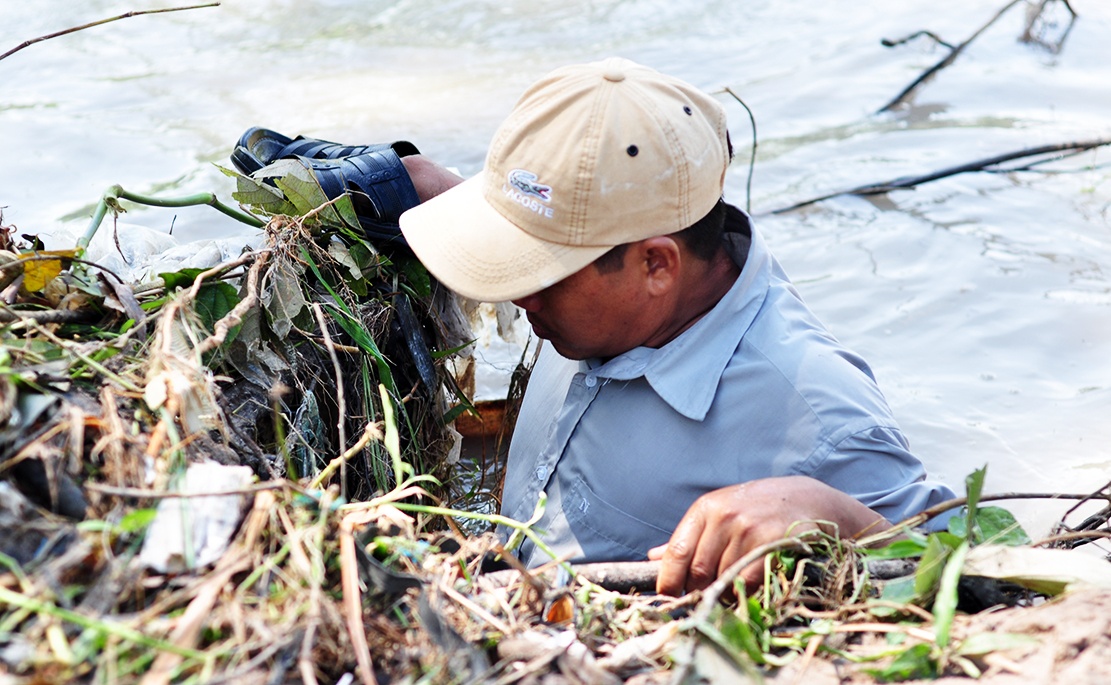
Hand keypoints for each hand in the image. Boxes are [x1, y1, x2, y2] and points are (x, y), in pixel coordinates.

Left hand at [647, 476, 889, 595]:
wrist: (809, 500)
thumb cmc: (758, 509)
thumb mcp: (721, 514)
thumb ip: (689, 538)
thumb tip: (653, 558)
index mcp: (706, 509)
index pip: (677, 552)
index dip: (669, 581)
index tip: (668, 597)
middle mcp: (726, 516)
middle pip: (699, 570)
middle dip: (698, 591)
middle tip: (703, 600)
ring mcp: (751, 529)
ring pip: (724, 579)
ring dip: (724, 594)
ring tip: (729, 593)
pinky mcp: (774, 543)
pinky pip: (750, 582)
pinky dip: (745, 594)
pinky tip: (748, 591)